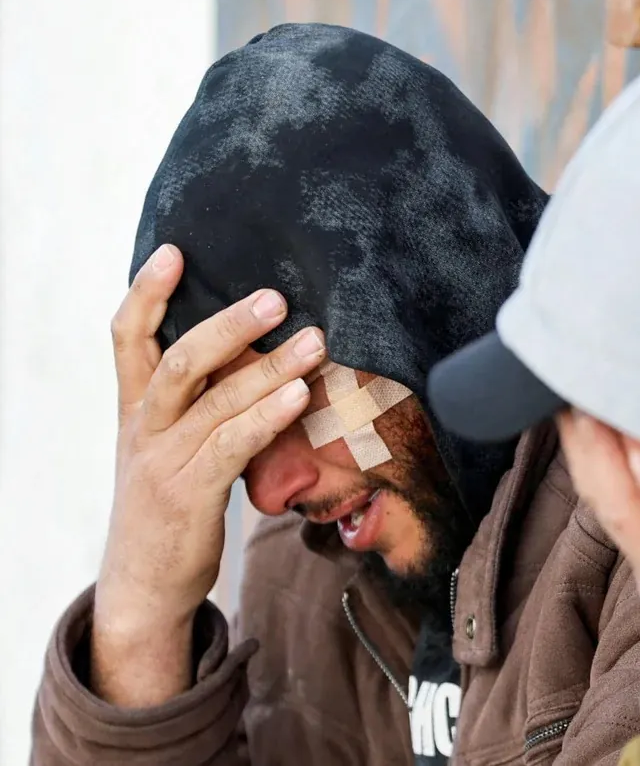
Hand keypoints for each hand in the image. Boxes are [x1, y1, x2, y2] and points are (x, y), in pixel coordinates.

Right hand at [92, 244, 325, 705]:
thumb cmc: (173, 507)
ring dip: (268, 367)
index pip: (127, 338)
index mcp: (136, 409)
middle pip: (177, 359)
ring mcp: (163, 462)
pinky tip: (300, 397)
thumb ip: (205, 405)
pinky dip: (266, 417)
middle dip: (227, 324)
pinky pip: (230, 446)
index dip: (146, 292)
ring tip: (314, 341)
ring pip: (212, 400)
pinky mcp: (189, 495)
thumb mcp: (176, 447)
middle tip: (275, 296)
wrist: (144, 587)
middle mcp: (144, 428)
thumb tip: (262, 360)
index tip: (173, 251)